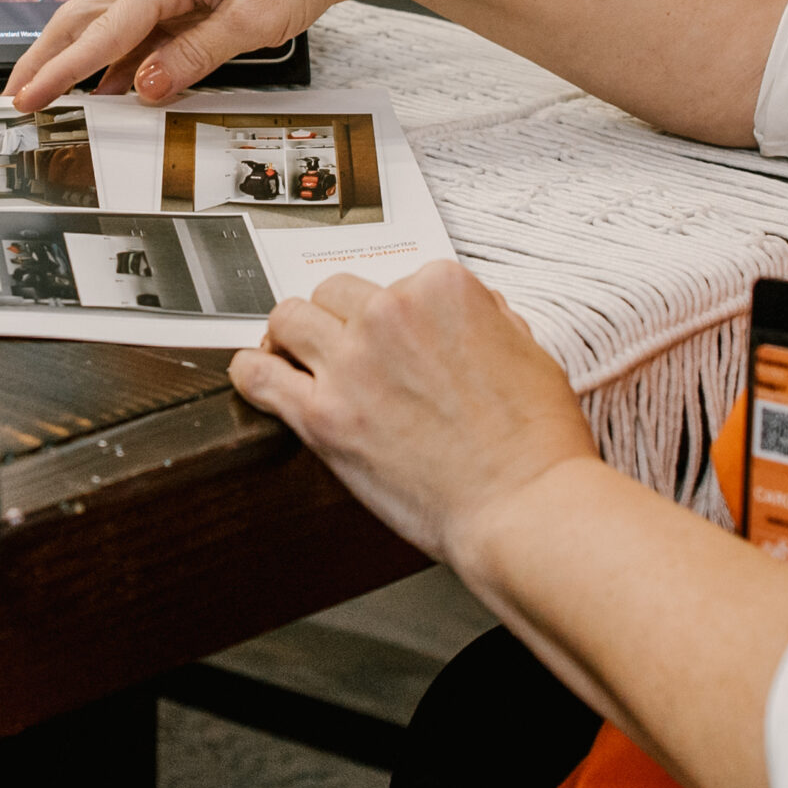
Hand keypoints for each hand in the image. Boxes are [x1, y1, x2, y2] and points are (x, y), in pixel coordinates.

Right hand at [3, 0, 391, 110]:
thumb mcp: (258, 18)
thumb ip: (198, 53)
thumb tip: (146, 85)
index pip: (103, 29)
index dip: (61, 69)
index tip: (30, 96)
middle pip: (86, 16)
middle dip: (47, 58)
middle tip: (17, 95)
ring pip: (109, 21)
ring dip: (75, 55)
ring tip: (48, 90)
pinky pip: (143, 27)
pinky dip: (118, 55)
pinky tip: (110, 82)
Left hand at [229, 263, 597, 579]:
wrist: (525, 508)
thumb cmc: (536, 445)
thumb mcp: (529, 352)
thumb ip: (486, 320)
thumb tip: (466, 316)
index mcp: (442, 290)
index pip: (394, 280)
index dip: (393, 316)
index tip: (396, 342)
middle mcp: (391, 315)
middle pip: (335, 293)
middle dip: (340, 321)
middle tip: (346, 352)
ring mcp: (352, 363)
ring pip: (289, 318)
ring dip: (292, 337)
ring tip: (295, 357)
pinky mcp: (323, 415)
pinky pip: (258, 374)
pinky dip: (251, 372)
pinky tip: (258, 376)